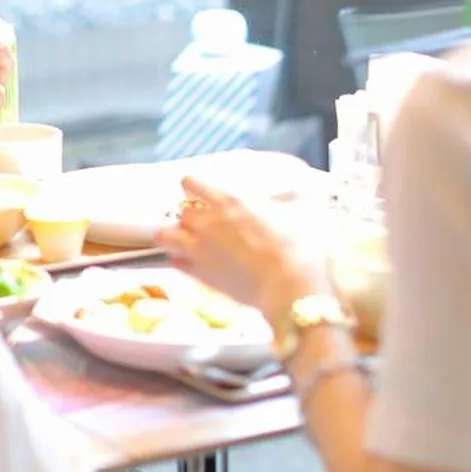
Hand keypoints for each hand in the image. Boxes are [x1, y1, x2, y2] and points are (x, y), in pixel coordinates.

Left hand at [155, 176, 329, 316]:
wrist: (290, 289)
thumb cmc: (299, 247)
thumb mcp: (304, 212)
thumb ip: (297, 195)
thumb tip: (304, 185)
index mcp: (228, 201)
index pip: (192, 183)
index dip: (194, 186)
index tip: (201, 191)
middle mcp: (207, 222)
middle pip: (180, 211)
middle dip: (189, 213)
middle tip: (202, 220)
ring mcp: (199, 249)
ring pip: (166, 235)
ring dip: (173, 234)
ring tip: (185, 238)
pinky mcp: (199, 275)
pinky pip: (175, 262)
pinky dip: (179, 260)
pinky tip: (189, 261)